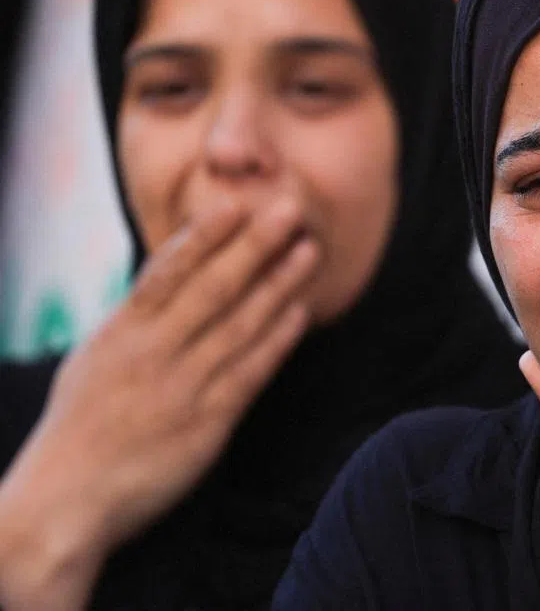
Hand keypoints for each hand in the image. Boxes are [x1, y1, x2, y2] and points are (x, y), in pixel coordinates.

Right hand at [0, 198, 316, 610]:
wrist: (65, 502)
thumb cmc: (82, 426)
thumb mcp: (96, 358)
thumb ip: (137, 318)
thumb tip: (172, 274)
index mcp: (120, 333)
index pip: (166, 272)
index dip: (203, 236)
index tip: (235, 203)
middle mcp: (152, 354)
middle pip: (212, 288)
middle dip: (254, 245)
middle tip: (290, 208)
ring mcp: (181, 388)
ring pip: (239, 324)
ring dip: (278, 285)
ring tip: (309, 251)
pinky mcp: (207, 424)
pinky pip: (249, 373)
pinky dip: (277, 341)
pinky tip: (300, 313)